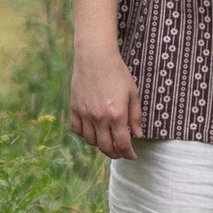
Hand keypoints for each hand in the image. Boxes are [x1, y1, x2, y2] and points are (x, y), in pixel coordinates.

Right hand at [68, 43, 145, 158]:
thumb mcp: (133, 93)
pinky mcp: (74, 108)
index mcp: (117, 114)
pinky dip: (85, 134)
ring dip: (100, 145)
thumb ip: (135, 116)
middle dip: (115, 153)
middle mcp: (99, 118)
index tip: (132, 155)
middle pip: (106, 147)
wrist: (95, 57)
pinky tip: (92, 130)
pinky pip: (77, 130)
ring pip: (91, 141)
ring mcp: (85, 114)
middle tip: (121, 152)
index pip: (122, 144)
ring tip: (107, 140)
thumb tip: (137, 135)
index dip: (128, 154)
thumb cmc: (117, 73)